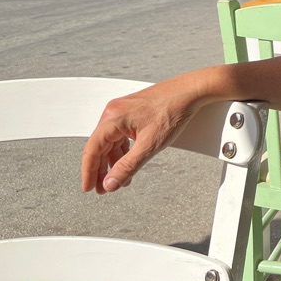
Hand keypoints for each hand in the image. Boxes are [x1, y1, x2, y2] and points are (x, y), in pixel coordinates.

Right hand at [81, 76, 207, 194]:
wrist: (191, 92)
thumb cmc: (173, 110)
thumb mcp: (149, 145)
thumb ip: (128, 166)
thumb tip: (110, 183)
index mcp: (113, 118)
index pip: (92, 150)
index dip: (89, 172)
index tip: (88, 188)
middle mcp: (114, 112)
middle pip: (100, 146)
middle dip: (101, 170)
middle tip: (103, 189)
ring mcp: (123, 110)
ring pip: (111, 141)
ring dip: (114, 161)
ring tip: (119, 180)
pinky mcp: (133, 112)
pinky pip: (121, 135)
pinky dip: (124, 151)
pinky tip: (128, 162)